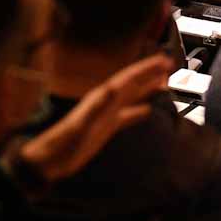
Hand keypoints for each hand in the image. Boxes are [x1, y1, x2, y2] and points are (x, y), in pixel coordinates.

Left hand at [14, 54, 169, 184]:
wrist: (51, 160)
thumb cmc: (64, 142)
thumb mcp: (82, 124)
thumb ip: (97, 105)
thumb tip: (114, 86)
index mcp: (102, 97)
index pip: (128, 78)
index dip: (146, 68)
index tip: (163, 60)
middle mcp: (106, 102)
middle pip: (132, 84)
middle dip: (150, 74)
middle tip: (169, 65)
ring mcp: (107, 115)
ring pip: (132, 97)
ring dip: (147, 89)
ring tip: (164, 82)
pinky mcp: (106, 128)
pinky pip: (127, 115)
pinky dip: (139, 111)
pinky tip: (147, 111)